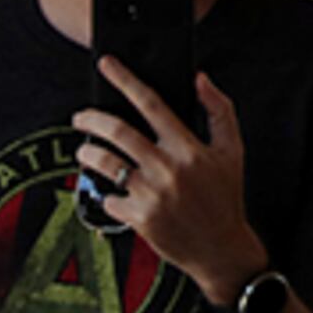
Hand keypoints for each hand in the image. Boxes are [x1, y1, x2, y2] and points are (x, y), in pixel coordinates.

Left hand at [77, 63, 259, 293]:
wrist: (220, 248)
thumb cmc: (225, 195)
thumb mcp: (232, 150)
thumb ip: (219, 111)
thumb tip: (200, 79)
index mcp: (190, 147)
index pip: (153, 104)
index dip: (126, 80)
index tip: (107, 64)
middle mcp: (169, 168)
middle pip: (117, 132)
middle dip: (90, 119)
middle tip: (79, 117)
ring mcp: (151, 194)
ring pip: (103, 163)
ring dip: (86, 153)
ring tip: (85, 150)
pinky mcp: (138, 218)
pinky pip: (107, 197)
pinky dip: (104, 191)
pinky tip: (109, 190)